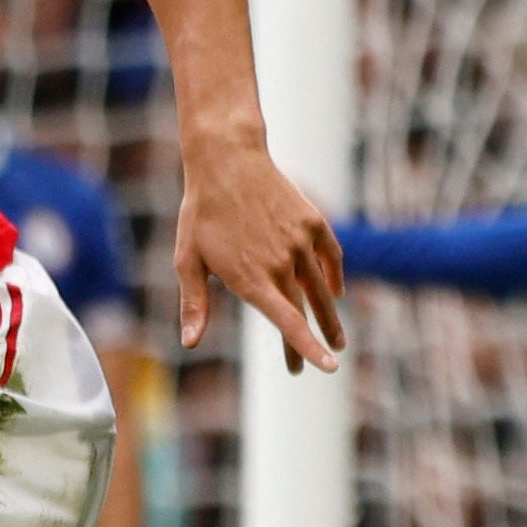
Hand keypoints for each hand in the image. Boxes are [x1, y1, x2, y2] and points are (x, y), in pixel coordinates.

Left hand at [172, 135, 346, 371]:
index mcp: (251, 278)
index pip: (288, 322)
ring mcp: (300, 241)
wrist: (227, 159)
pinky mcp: (312, 222)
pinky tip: (335, 291)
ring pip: (322, 288)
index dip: (308, 347)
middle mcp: (281, 263)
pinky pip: (330, 256)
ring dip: (331, 315)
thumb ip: (194, 304)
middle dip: (314, 341)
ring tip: (338, 338)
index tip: (328, 367)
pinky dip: (334, 276)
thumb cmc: (201, 212)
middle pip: (305, 311)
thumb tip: (189, 343)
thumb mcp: (188, 260)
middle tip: (326, 362)